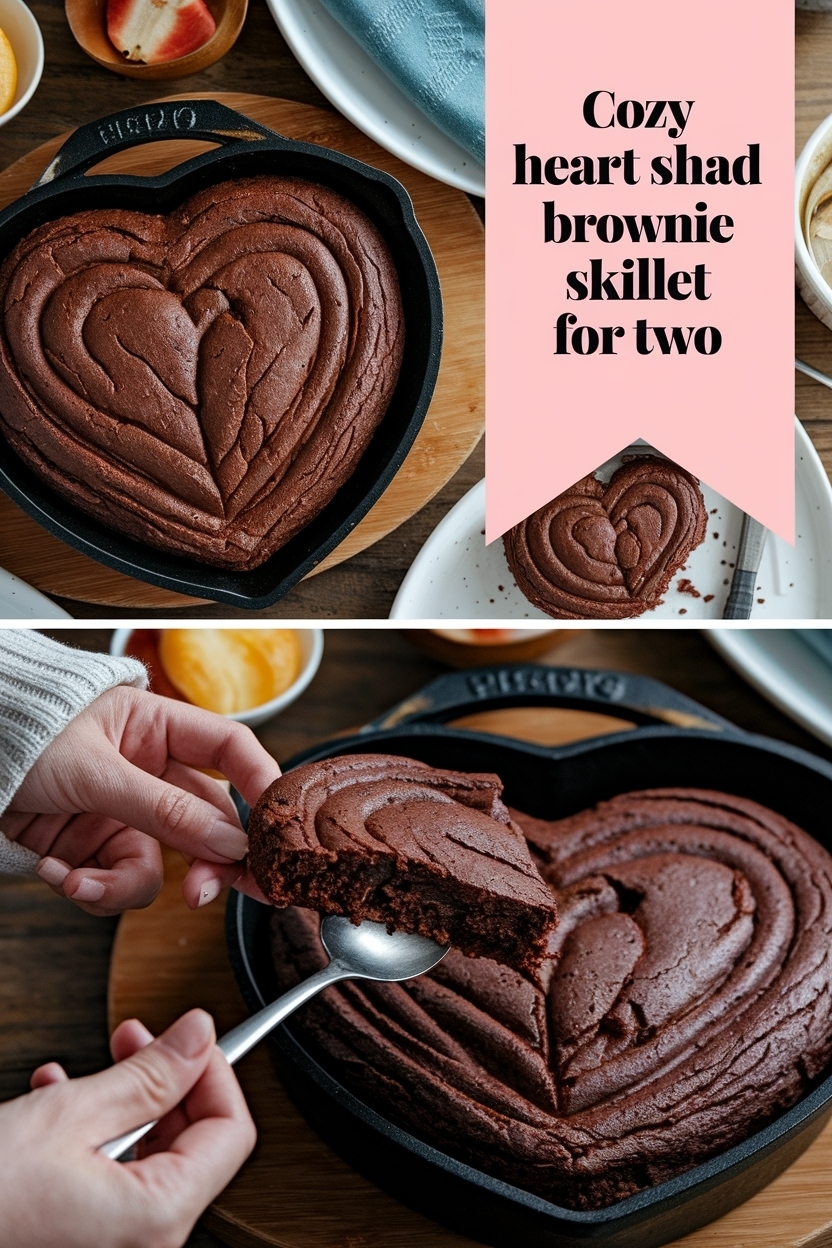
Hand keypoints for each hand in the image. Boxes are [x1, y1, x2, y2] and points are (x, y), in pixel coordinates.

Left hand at [0, 686, 279, 913]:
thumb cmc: (21, 739)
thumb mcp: (96, 771)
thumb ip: (165, 808)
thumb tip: (229, 840)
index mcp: (158, 727)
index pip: (229, 748)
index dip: (260, 780)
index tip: (276, 824)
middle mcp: (150, 772)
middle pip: (208, 820)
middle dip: (213, 861)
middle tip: (232, 891)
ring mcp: (125, 814)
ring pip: (162, 865)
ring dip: (125, 885)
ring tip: (83, 883)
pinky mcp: (96, 849)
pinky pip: (118, 882)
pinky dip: (89, 888)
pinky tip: (57, 872)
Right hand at [0, 1009, 254, 1247]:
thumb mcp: (70, 1115)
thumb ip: (148, 1074)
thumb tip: (199, 1036)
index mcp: (159, 1216)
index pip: (231, 1132)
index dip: (214, 1072)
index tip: (189, 1037)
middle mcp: (147, 1246)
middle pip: (192, 1144)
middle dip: (165, 1081)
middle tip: (137, 1039)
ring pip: (148, 1160)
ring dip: (123, 1103)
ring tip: (88, 1069)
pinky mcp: (82, 1245)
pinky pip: (112, 1185)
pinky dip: (94, 1139)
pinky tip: (56, 1105)